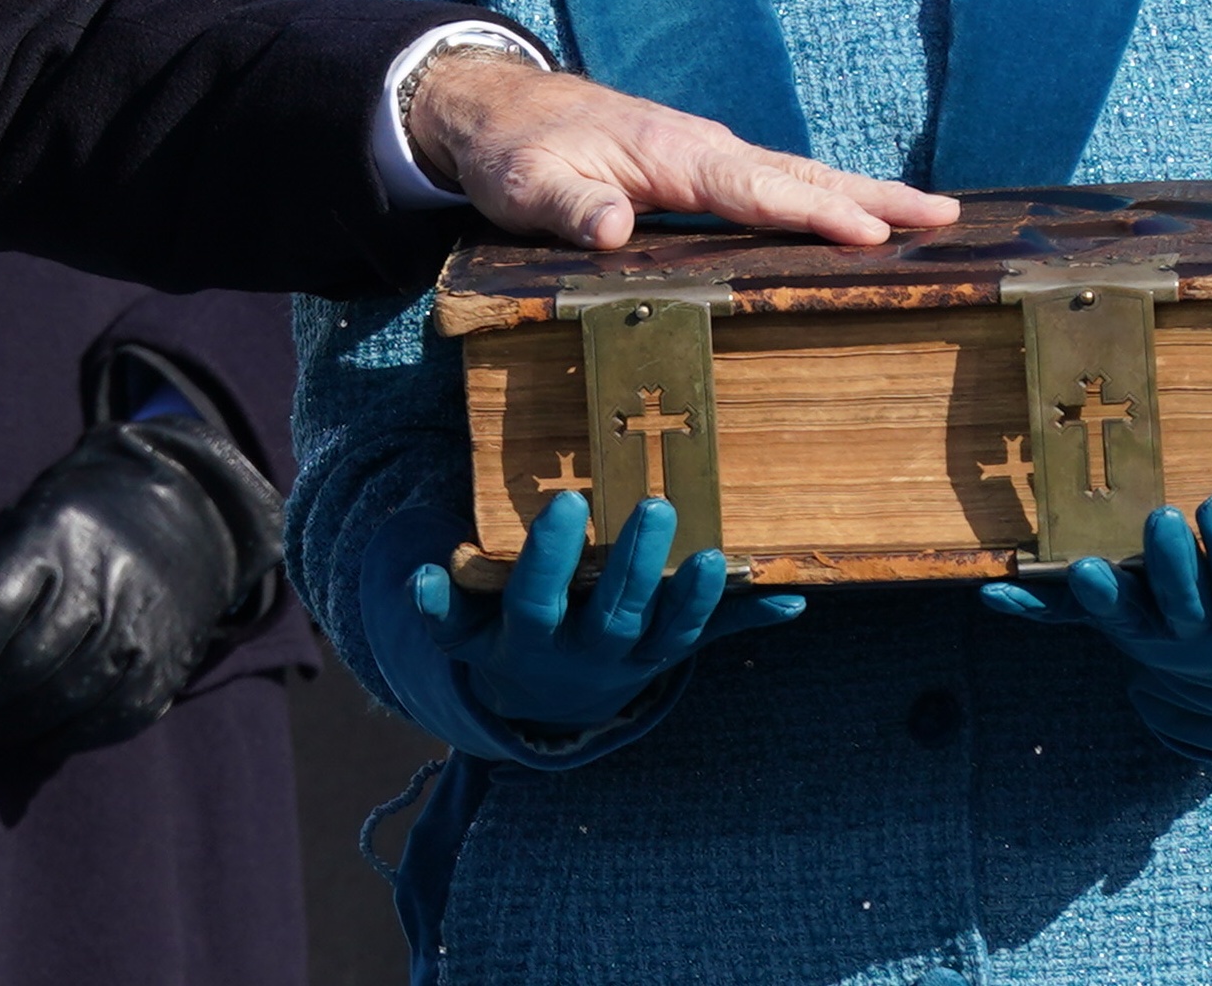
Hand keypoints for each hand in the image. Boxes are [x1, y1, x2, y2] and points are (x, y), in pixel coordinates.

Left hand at [0, 416, 279, 767]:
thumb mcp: (8, 542)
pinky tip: (28, 741)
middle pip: (27, 665)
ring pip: (63, 700)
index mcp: (50, 541)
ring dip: (10, 731)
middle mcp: (101, 582)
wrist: (175, 518)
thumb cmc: (62, 537)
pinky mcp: (161, 668)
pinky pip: (101, 722)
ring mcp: (137, 628)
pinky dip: (57, 740)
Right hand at [402, 490, 800, 733]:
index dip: (551, 559)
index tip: (566, 503)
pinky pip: (713, 640)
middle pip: (614, 615)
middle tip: (655, 508)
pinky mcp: (670, 655)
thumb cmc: (502, 644)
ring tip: (716, 556)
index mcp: (532, 642)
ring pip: (670, 635)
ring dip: (695, 599)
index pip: (538, 601)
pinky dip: (752, 618)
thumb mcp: (467, 637)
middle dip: (635, 565)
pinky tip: (792, 599)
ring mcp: (635, 660)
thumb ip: (446, 609)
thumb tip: (419, 577)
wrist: (546, 708)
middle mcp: (588, 656)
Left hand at [403, 49, 959, 248]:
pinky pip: (776, 183)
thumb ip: (569, 206)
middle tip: (946, 217)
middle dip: (873, 197)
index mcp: (672, 154)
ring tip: (932, 217)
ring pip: (797, 175)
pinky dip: (825, 196)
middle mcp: (703, 148)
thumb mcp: (525, 184)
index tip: (873, 232)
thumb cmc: (515, 150)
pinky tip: (858, 219)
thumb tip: (616, 228)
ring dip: (862, 194)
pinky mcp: (703, 169)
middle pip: (800, 175)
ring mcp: (708, 156)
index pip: (755, 188)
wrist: (502, 110)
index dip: (814, 213)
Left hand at [979, 498, 1211, 758]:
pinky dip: (1033, 608)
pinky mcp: (1113, 622)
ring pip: (1124, 617)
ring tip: (1085, 568)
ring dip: (1101, 595)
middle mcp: (1200, 635)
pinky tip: (995, 595)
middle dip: (1172, 564)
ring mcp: (1151, 631)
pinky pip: (1067, 619)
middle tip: (1161, 514)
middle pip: (1183, 605)